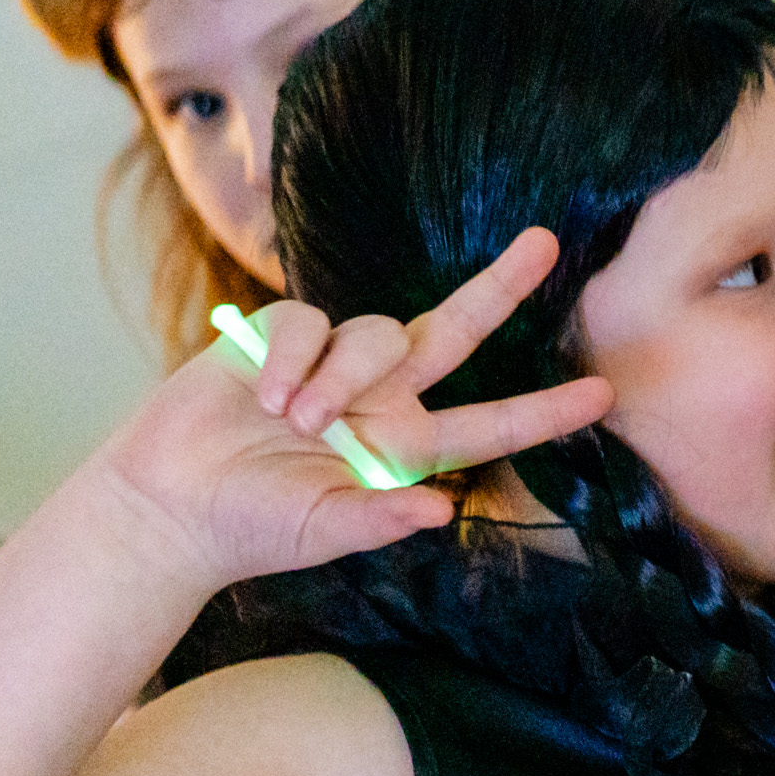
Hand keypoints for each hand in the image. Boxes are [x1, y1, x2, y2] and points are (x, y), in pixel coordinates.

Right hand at [91, 229, 610, 588]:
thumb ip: (377, 520)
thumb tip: (437, 514)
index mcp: (404, 448)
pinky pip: (309, 323)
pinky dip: (291, 359)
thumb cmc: (254, 528)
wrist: (170, 504)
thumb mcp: (323, 533)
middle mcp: (381, 398)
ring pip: (375, 332)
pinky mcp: (279, 335)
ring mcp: (333, 363)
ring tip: (292, 423)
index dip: (544, 411)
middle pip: (455, 330)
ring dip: (341, 377)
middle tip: (546, 242)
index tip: (603, 394)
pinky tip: (263, 396)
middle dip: (500, 285)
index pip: (489, 426)